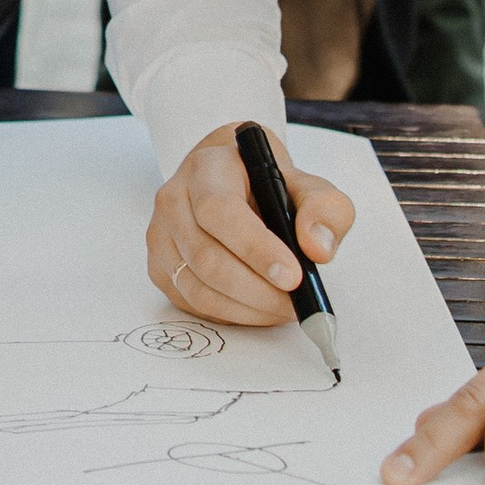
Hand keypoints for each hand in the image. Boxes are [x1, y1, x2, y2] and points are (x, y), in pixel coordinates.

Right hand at [149, 124, 356, 324]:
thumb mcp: (308, 186)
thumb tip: (317, 248)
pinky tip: (257, 307)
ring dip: (247, 308)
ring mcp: (161, 235)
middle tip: (296, 303)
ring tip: (282, 308)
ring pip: (197, 287)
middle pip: (205, 257)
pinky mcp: (160, 267)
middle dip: (258, 290)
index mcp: (206, 169)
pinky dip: (231, 315)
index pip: (219, 210)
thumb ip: (324, 210)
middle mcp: (173, 199)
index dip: (255, 248)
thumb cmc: (268, 187)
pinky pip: (192, 303)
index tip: (293, 276)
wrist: (233, 183)